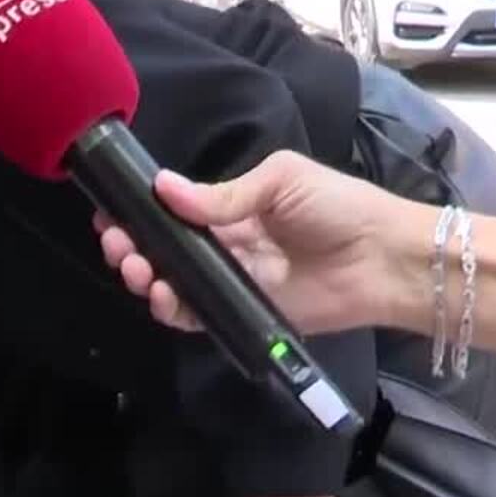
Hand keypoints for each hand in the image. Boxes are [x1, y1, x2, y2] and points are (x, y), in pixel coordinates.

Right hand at [95, 150, 431, 336]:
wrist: (384, 257)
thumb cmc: (338, 206)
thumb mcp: (279, 181)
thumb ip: (221, 195)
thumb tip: (161, 188)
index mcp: (232, 208)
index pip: (173, 211)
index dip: (140, 212)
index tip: (111, 211)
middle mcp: (226, 245)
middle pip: (164, 249)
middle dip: (131, 245)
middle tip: (116, 243)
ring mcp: (233, 282)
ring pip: (174, 283)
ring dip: (145, 276)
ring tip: (137, 269)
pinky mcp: (245, 314)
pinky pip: (199, 315)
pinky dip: (174, 309)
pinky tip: (163, 295)